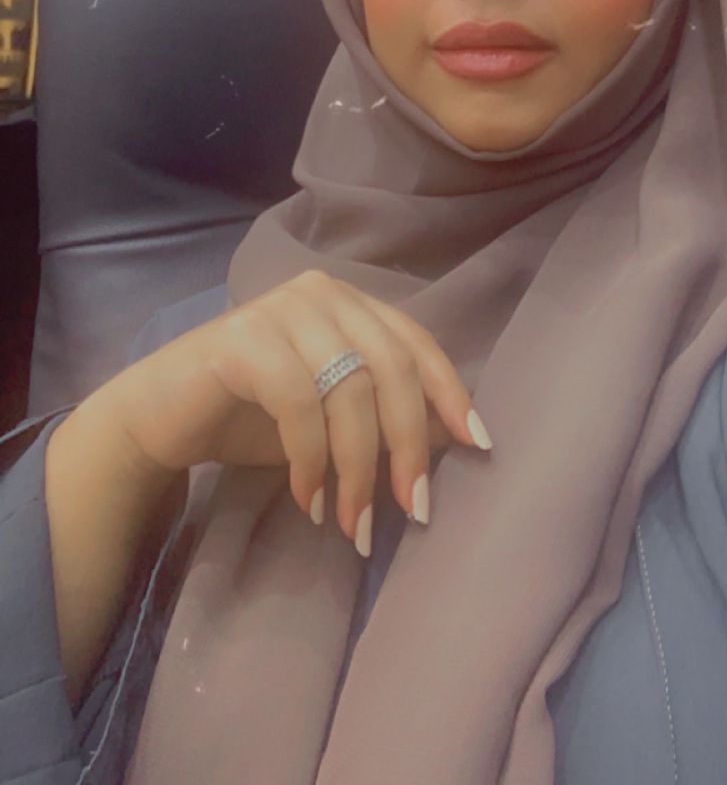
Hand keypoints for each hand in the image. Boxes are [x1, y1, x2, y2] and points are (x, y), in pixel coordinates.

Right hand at [100, 270, 489, 550]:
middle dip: (408, 445)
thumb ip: (379, 412)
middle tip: (414, 509)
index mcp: (350, 303)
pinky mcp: (243, 338)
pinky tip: (308, 499)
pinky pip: (299, 403)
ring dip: (359, 468)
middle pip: (391, 368)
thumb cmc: (253, 416)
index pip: (415, 343)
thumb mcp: (330, 415)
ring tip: (352, 523)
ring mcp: (281, 308)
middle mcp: (321, 293)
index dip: (449, 394)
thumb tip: (450, 443)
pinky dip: (311, 459)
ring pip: (350, 389)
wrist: (160, 418)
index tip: (476, 447)